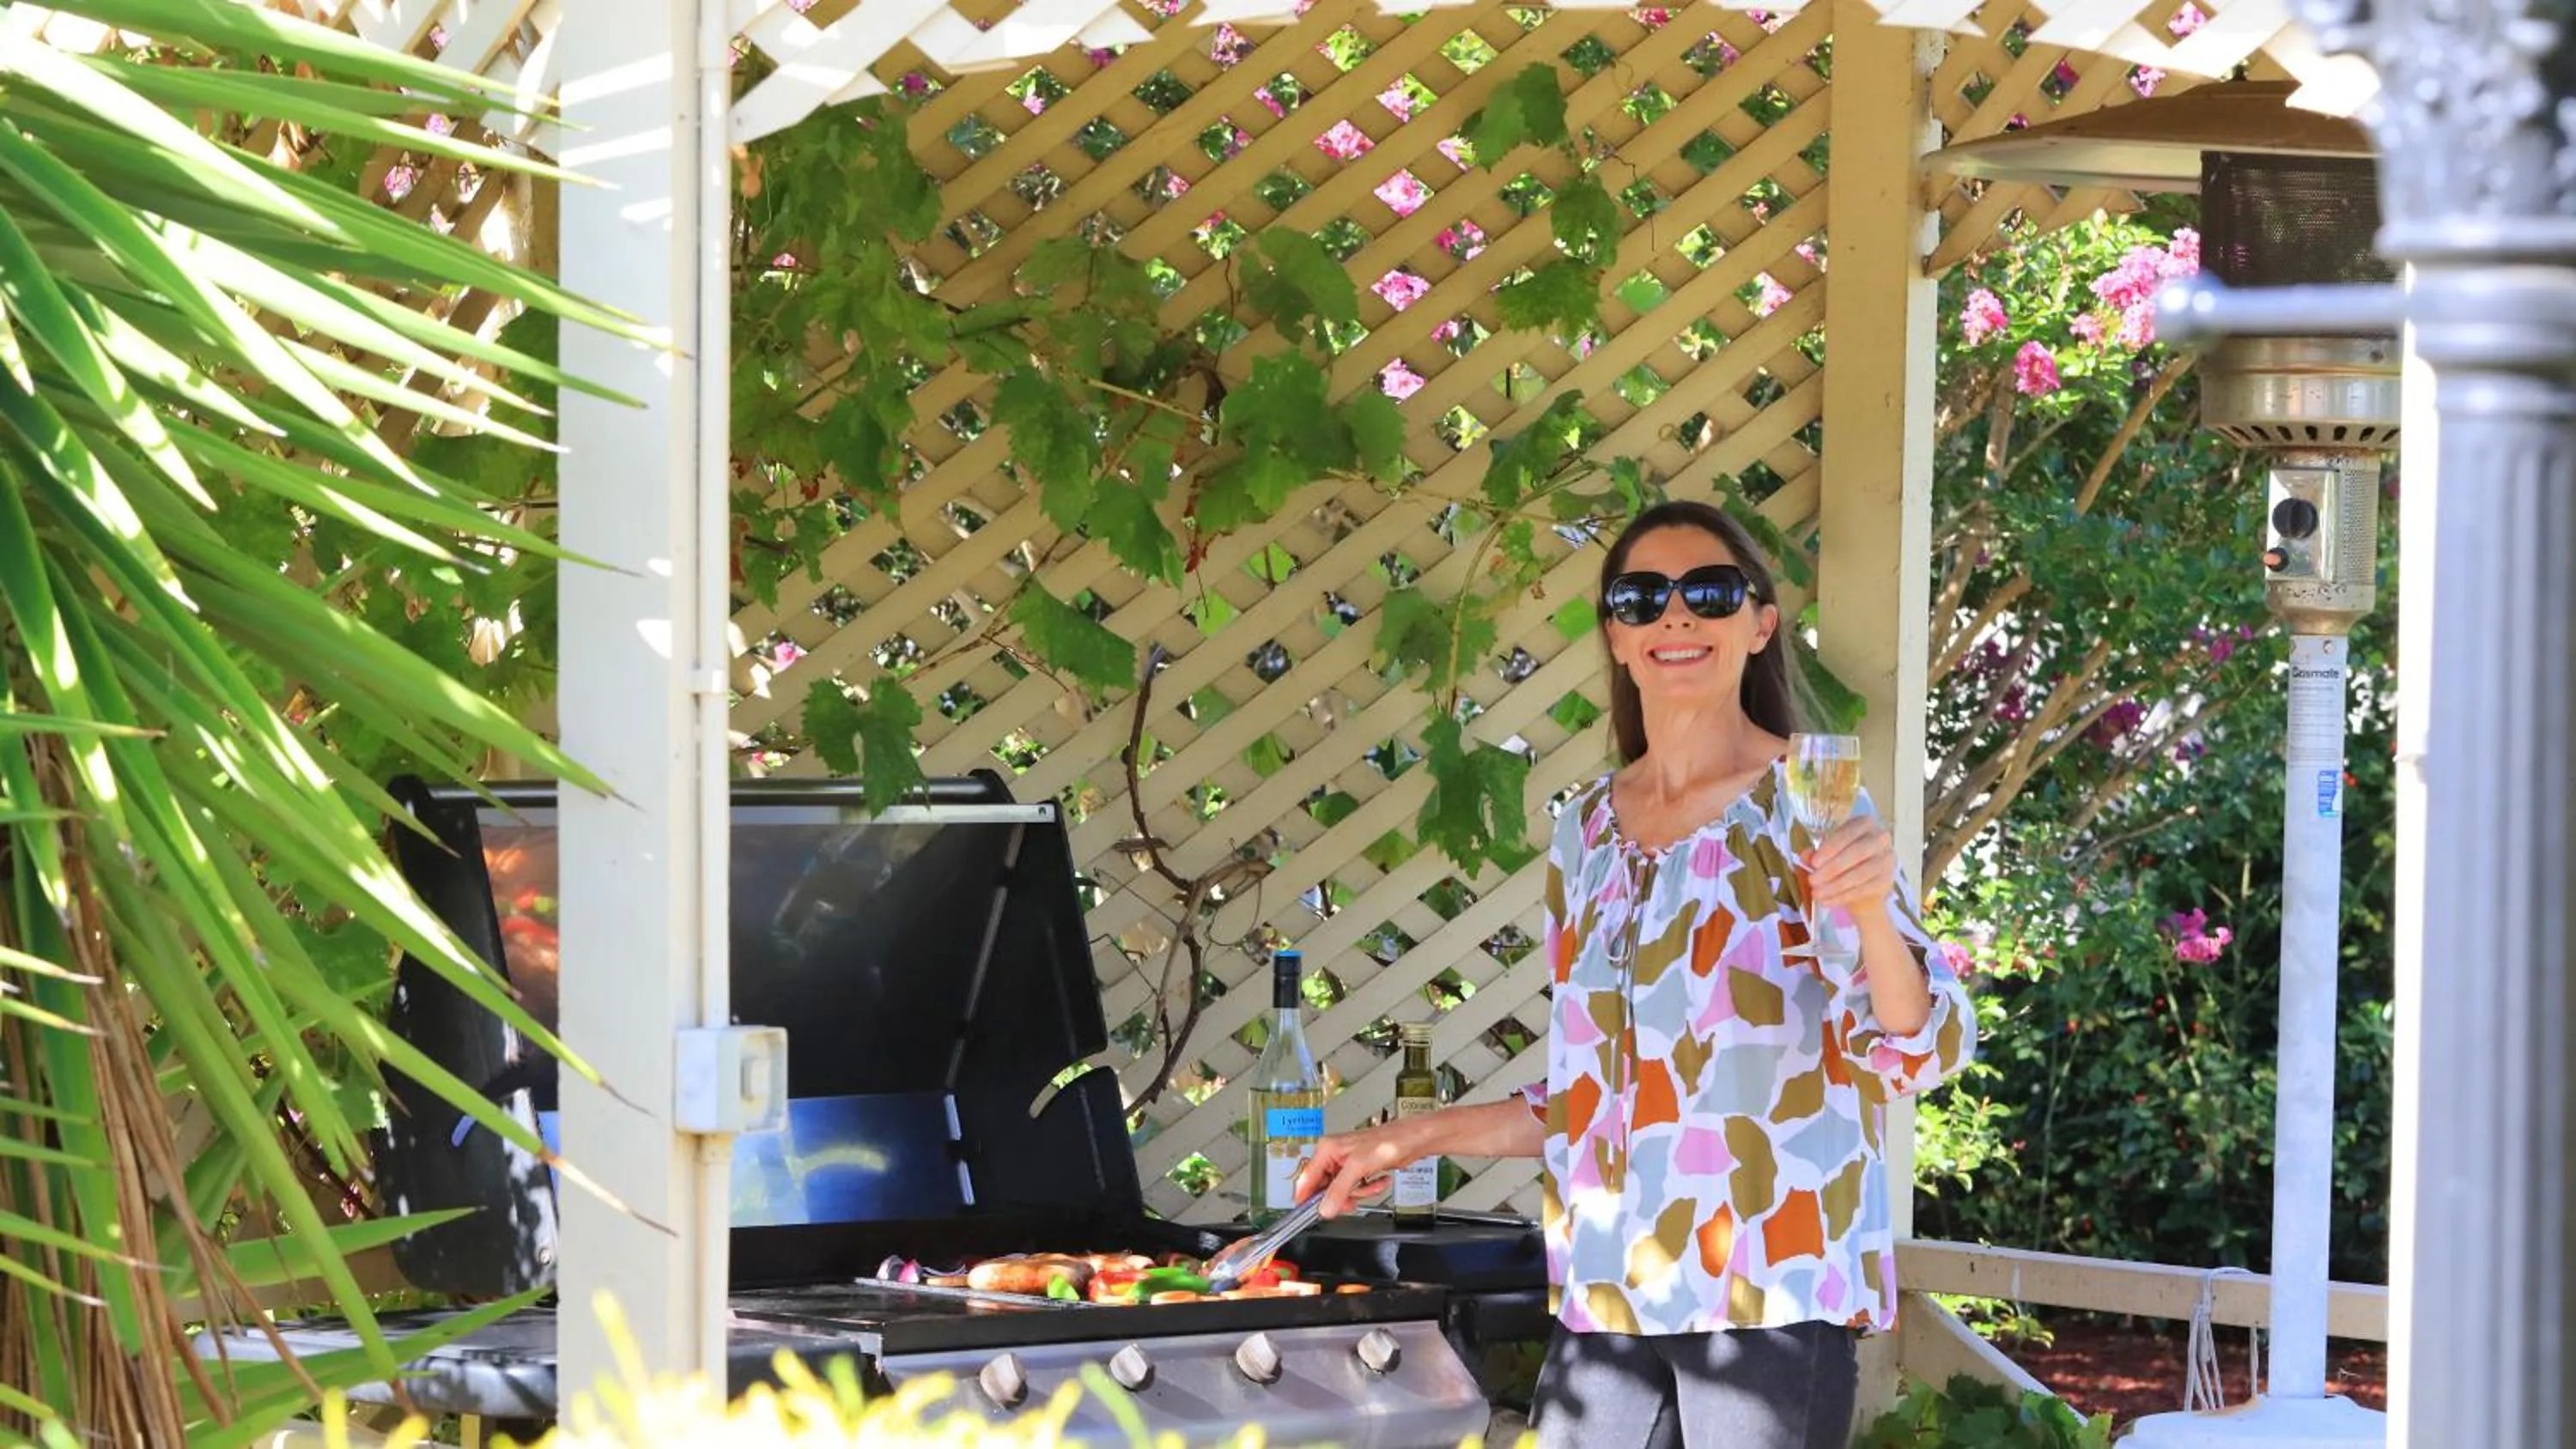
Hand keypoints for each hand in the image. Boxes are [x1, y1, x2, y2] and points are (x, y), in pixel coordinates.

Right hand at [1291, 1124, 1410, 1218]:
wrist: (1410, 1141)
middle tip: (1352, 1199)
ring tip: (1371, 1185)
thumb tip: (1324, 1208)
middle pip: (1324, 1189)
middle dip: (1342, 1196)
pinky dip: (1368, 1189)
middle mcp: (1333, 1156)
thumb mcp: (1358, 1167)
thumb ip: (1339, 1190)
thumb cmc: (1387, 1141)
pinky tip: (1378, 1181)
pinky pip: (1355, 1190)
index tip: (1309, 1214)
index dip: (1306, 1198)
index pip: (1306, 1179)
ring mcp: (1346, 1165)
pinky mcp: (1358, 1172)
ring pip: (1341, 1192)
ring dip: (1359, 1193)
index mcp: (1326, 1150)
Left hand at [1805, 815, 1898, 914]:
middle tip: (1812, 880)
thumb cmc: (1844, 861)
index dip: (1830, 847)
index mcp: (1865, 824)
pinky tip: (1827, 901)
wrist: (1863, 885)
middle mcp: (1880, 838)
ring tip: (1817, 894)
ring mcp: (1887, 860)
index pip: (1848, 833)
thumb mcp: (1829, 853)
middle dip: (1832, 868)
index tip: (1814, 862)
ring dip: (1835, 885)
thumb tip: (1805, 856)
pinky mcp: (1887, 880)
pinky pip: (1863, 889)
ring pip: (1860, 874)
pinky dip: (1843, 897)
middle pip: (1857, 853)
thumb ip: (1817, 853)